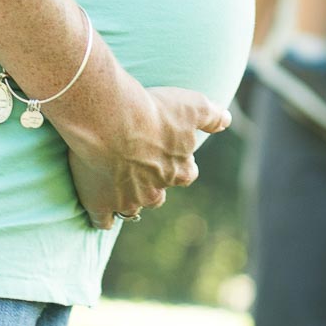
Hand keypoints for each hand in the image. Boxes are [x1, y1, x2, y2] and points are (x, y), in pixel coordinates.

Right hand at [61, 84, 230, 230]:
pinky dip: (102, 216)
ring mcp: (127, 200)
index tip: (168, 155)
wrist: (110, 119)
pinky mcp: (100, 203)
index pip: (186, 174)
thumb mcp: (192, 105)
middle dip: (151, 185)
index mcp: (178, 170)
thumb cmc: (153, 110)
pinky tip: (98, 208)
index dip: (178, 166)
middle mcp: (156, 190)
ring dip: (127, 199)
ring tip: (115, 185)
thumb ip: (211, 116)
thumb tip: (227, 120)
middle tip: (138, 169)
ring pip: (131, 209)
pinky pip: (103, 220)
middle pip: (157, 196)